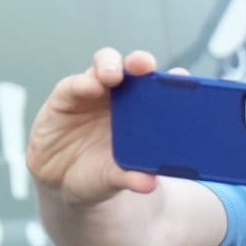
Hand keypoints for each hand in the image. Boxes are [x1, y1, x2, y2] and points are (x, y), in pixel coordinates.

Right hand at [26, 48, 161, 205]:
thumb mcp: (118, 177)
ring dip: (109, 66)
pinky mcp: (64, 98)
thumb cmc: (102, 171)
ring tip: (112, 76)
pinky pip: (72, 85)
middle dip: (139, 62)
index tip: (181, 78)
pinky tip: (90, 87)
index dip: (172, 80)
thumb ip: (133, 177)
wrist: (64, 182)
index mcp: (144, 112)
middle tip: (144, 65)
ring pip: (103, 67)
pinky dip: (81, 84)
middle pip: (132, 68)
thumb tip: (148, 184)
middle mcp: (121, 96)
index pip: (161, 88)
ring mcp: (93, 93)